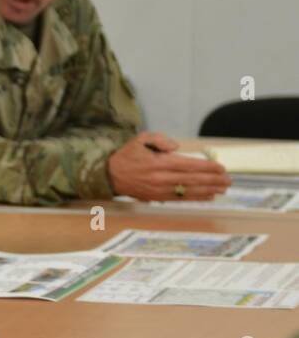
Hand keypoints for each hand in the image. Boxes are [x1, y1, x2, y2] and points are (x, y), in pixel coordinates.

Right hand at [106, 131, 231, 200]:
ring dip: (208, 191)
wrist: (110, 176)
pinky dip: (196, 198)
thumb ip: (160, 139)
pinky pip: (180, 198)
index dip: (207, 167)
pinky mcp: (157, 198)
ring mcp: (159, 190)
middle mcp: (161, 177)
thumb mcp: (141, 139)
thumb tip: (176, 147)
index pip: (189, 165)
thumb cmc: (127, 156)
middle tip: (228, 180)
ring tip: (223, 189)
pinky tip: (208, 196)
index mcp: (159, 162)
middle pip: (193, 179)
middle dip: (213, 180)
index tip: (221, 168)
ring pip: (189, 191)